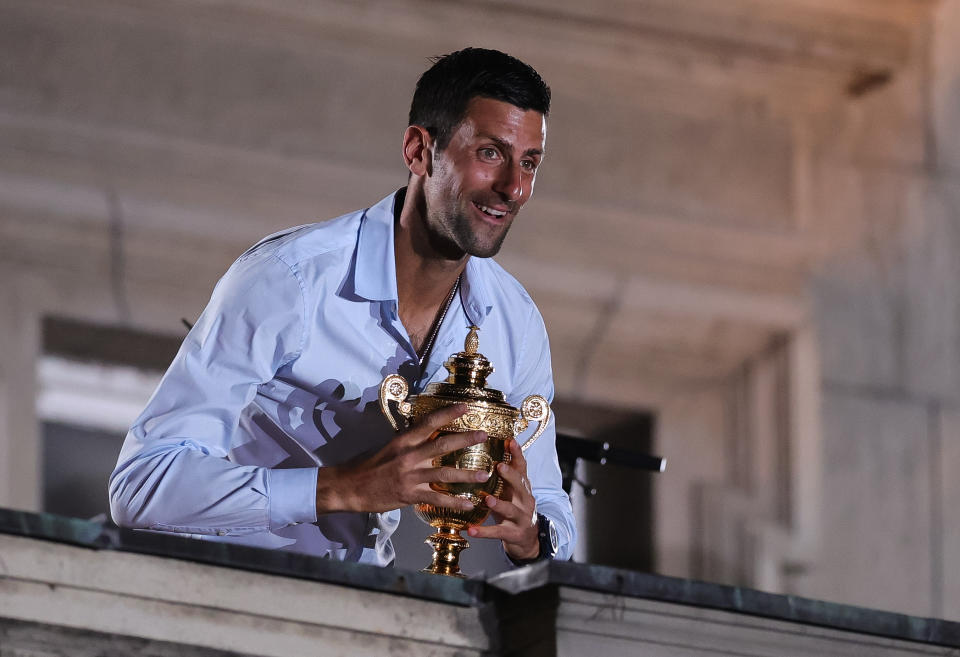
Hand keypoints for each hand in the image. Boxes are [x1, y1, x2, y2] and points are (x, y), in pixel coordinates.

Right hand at [315, 403, 488, 513]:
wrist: (351, 487)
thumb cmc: (370, 465)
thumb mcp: (389, 447)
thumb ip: (409, 443)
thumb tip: (427, 434)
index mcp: (404, 441)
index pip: (429, 423)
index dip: (448, 414)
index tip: (466, 407)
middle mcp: (409, 456)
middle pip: (442, 445)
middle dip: (465, 439)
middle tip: (484, 435)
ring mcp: (410, 476)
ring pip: (444, 474)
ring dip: (466, 474)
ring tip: (484, 474)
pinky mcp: (409, 495)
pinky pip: (436, 499)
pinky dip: (454, 503)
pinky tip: (468, 505)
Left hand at [466, 438, 538, 560]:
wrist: (528, 538)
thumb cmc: (514, 508)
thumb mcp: (511, 490)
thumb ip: (504, 474)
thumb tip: (492, 447)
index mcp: (522, 487)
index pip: (522, 467)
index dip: (517, 454)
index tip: (511, 442)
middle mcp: (525, 500)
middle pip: (520, 486)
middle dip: (510, 476)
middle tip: (499, 466)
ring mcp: (521, 518)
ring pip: (511, 509)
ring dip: (499, 504)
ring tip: (487, 499)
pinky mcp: (513, 534)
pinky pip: (498, 532)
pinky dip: (484, 531)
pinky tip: (471, 530)